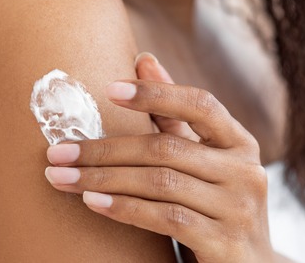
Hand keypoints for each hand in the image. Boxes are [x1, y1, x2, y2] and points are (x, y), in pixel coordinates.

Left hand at [44, 53, 273, 262]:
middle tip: (58, 151)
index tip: (108, 89)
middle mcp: (246, 171)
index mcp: (240, 143)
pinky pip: (166, 218)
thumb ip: (175, 116)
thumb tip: (144, 60)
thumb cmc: (216, 207)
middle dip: (105, 148)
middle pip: (166, 148)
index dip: (156, 93)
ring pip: (161, 182)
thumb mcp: (202, 161)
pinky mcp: (225, 243)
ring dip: (103, 178)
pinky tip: (93, 202)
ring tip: (62, 178)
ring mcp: (239, 209)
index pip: (200, 104)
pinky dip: (125, 208)